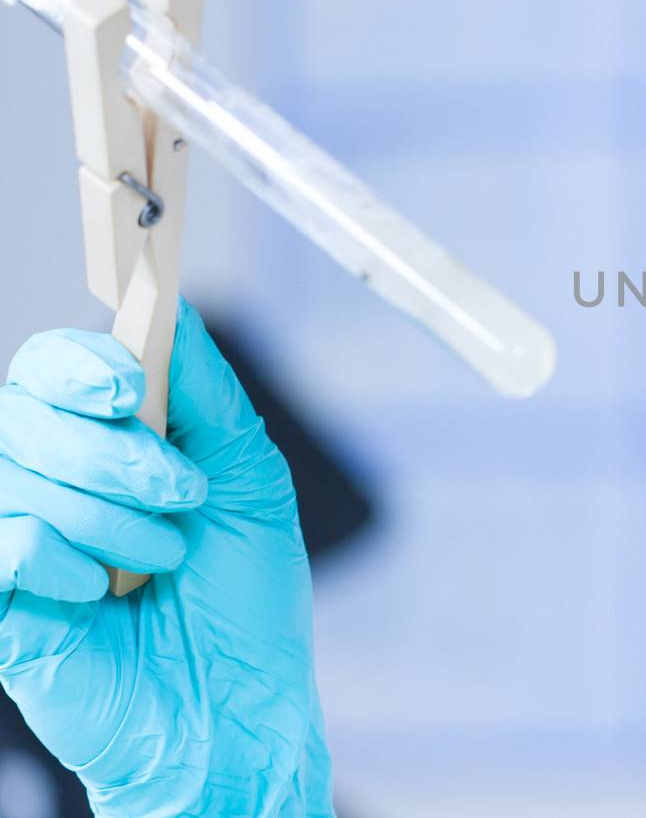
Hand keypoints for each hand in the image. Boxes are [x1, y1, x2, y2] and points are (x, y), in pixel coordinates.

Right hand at [0, 299, 332, 816]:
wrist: (236, 712)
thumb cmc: (246, 601)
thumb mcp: (247, 480)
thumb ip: (206, 393)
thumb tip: (174, 308)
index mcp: (105, 445)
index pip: (52, 368)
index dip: (79, 362)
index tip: (127, 387)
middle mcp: (49, 482)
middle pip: (24, 408)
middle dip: (112, 448)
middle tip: (180, 493)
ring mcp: (16, 540)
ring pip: (14, 470)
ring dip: (106, 511)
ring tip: (162, 557)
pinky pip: (0, 541)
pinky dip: (57, 557)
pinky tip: (98, 593)